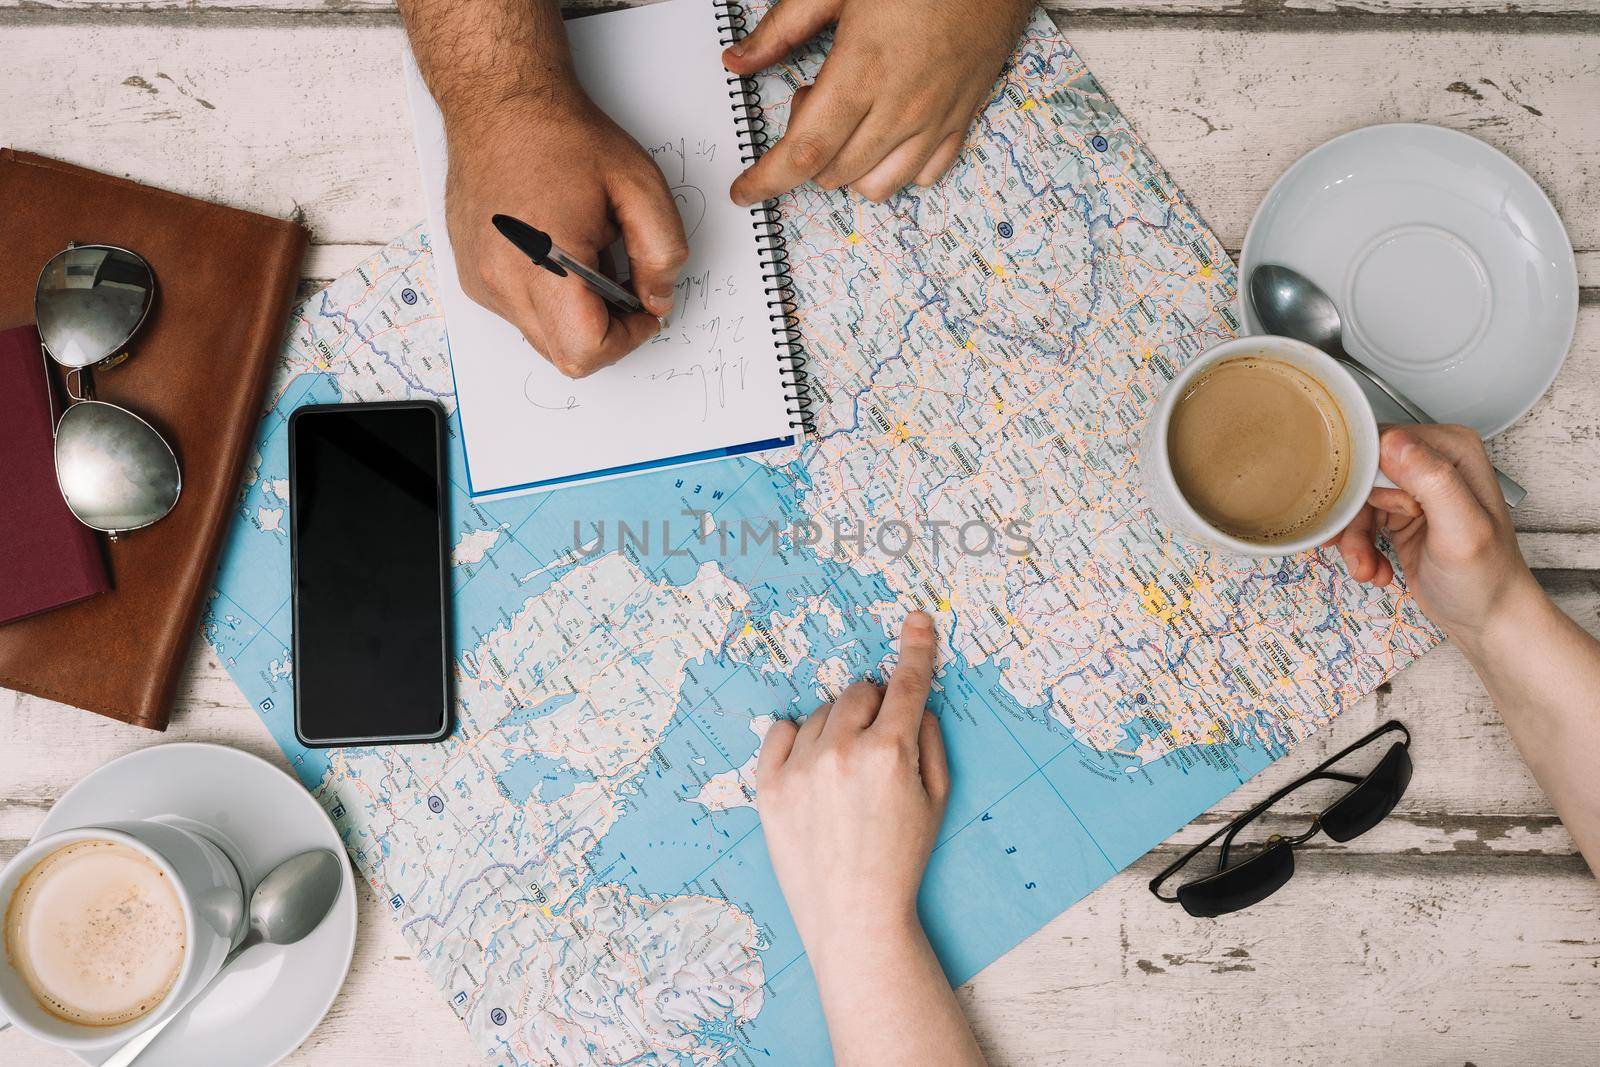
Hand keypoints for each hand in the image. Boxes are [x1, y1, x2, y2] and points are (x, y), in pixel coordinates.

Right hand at [442, 89, 687, 377]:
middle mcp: (502, 281)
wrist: (499, 104)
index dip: (626, 339)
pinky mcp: (471, 277)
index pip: (585, 351)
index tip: (642, 309)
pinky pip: (518, 313)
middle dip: (605, 330)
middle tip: (623, 281)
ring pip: (542, 337)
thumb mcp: (639, 185)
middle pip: (565, 354)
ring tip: (588, 256)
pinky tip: (558, 252)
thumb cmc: (561, 136)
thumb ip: (662, 252)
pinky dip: (548, 299)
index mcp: (545, 263)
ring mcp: (481, 282)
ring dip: (576, 314)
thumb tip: (658, 300)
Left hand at [725, 0, 1031, 204]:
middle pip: (833, 173)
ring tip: (851, 116)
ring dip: (848, 167)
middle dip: (806, 153)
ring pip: (876, 186)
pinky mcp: (961, 119)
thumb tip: (738, 60)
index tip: (745, 191)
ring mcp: (934, 119)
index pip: (803, 153)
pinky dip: (896, 168)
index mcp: (862, 72)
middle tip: (813, 98)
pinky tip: (887, 133)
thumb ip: (783, 27)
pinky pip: (923, 175)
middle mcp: (900, 108)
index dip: (767, 180)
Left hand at [756, 612, 949, 956]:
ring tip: (847, 776)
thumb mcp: (937, 800)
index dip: (915, 650)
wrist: (853, 914)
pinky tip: (814, 768)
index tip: (917, 620)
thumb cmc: (902, 858)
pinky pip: (781, 731)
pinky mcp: (770, 786)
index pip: (906, 684)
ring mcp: (801, 767)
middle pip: (859, 693)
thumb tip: (915, 704)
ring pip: (823, 713)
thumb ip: (930, 742)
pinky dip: (798, 739)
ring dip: (838, 727)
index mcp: (890, 753)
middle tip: (877, 745)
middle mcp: (843, 752)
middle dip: (873, 708)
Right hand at [1330, 424, 1544, 646]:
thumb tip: (1392, 442)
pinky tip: (1375, 568)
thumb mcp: (1462, 530)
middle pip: (1361, 471)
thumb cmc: (1486, 579)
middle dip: (1352, 515)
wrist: (1487, 620)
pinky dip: (1359, 548)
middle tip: (1356, 549)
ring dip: (1354, 539)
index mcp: (1453, 449)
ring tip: (1366, 567)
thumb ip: (1433, 481)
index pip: (1382, 440)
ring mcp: (1413, 488)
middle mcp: (1432, 461)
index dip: (1365, 478)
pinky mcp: (1398, 513)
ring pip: (1355, 499)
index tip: (1370, 514)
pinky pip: (1359, 520)